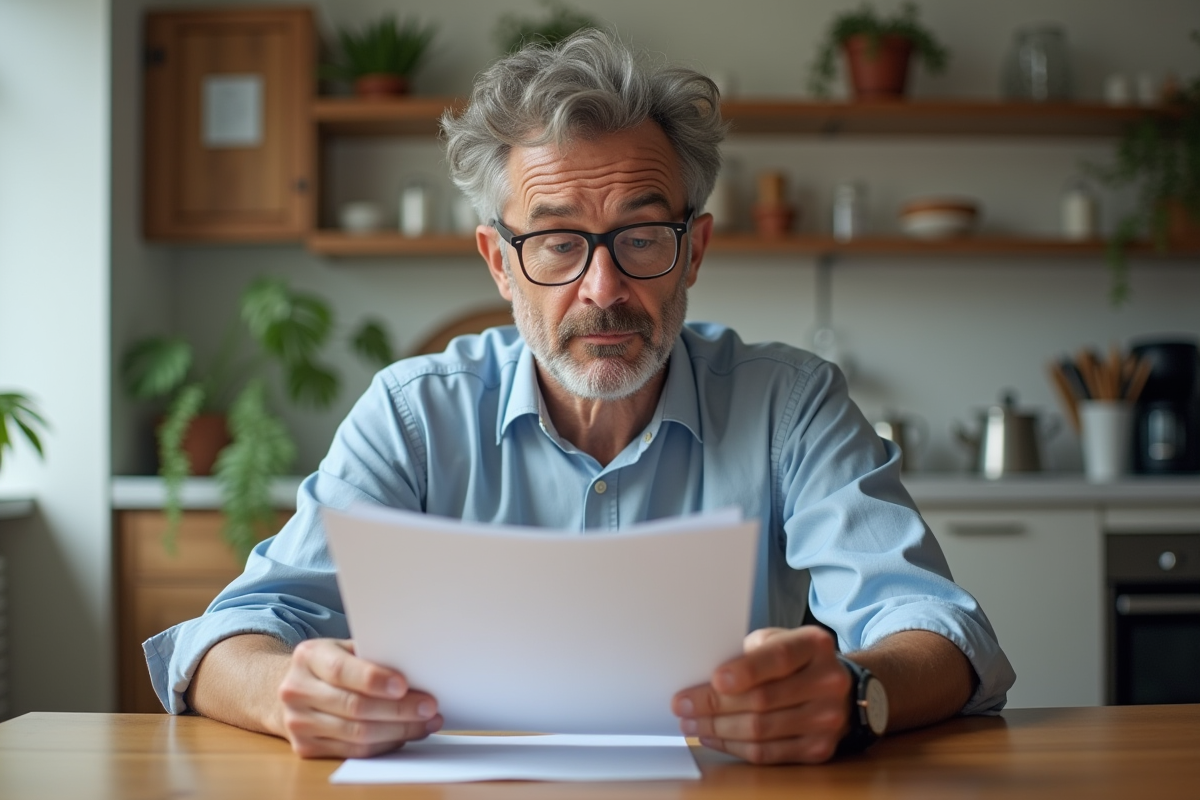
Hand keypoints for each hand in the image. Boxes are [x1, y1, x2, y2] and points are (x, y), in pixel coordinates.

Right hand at [275, 638, 441, 757]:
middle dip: (398, 709)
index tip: (404, 685)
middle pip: (354, 706)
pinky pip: (353, 751)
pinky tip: (405, 735)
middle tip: (429, 707)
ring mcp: (298, 722)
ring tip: (426, 723)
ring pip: (356, 733)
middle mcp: (297, 690)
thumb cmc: (333, 663)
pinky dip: (385, 744)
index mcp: (309, 657)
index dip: (374, 679)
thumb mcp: (346, 648)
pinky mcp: (306, 747)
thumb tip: (417, 670)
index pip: (341, 670)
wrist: (297, 688)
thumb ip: (372, 655)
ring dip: (398, 730)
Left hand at [671, 626, 851, 763]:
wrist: (835, 687)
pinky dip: (734, 746)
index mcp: (814, 646)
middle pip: (763, 699)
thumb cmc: (795, 661)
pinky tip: (713, 737)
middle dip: (714, 704)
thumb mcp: (777, 640)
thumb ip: (750, 652)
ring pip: (760, 730)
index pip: (779, 657)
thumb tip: (705, 677)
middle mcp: (827, 682)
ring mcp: (827, 719)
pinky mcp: (818, 748)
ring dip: (717, 729)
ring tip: (690, 723)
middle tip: (682, 705)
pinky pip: (767, 753)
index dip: (745, 670)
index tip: (714, 680)